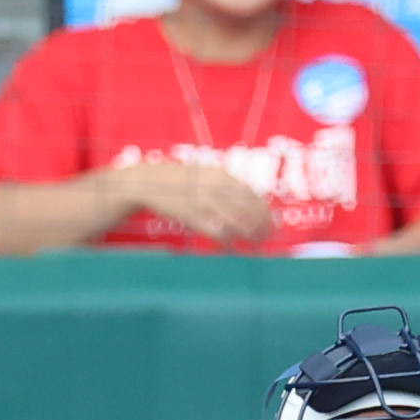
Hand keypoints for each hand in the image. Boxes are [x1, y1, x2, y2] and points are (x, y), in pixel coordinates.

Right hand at [124, 159, 276, 246]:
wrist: (148, 181)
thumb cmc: (181, 180)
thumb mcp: (207, 174)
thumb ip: (228, 186)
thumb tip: (253, 203)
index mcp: (221, 176)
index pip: (252, 196)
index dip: (265, 212)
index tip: (272, 223)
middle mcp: (215, 188)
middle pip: (248, 211)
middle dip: (261, 226)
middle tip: (267, 236)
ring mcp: (204, 202)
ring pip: (237, 223)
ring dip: (249, 235)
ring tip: (256, 242)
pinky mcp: (193, 216)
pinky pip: (218, 232)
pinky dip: (229, 240)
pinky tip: (233, 245)